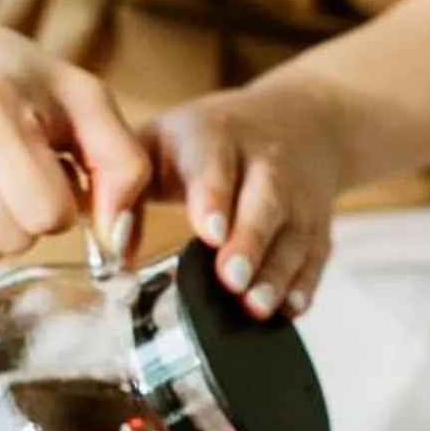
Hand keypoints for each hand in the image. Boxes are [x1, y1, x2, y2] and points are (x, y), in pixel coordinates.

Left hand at [144, 76, 349, 318]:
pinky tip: (290, 308)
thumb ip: (128, 189)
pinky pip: (316, 256)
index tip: (208, 231)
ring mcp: (297, 195)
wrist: (296, 122)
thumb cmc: (210, 141)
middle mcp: (264, 163)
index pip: (215, 165)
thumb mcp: (162, 142)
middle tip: (231, 278)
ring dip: (276, 272)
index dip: (213, 197)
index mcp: (215, 137)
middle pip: (264, 200)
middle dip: (249, 241)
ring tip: (255, 305)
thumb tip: (112, 248)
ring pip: (293, 234)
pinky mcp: (317, 225)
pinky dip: (305, 283)